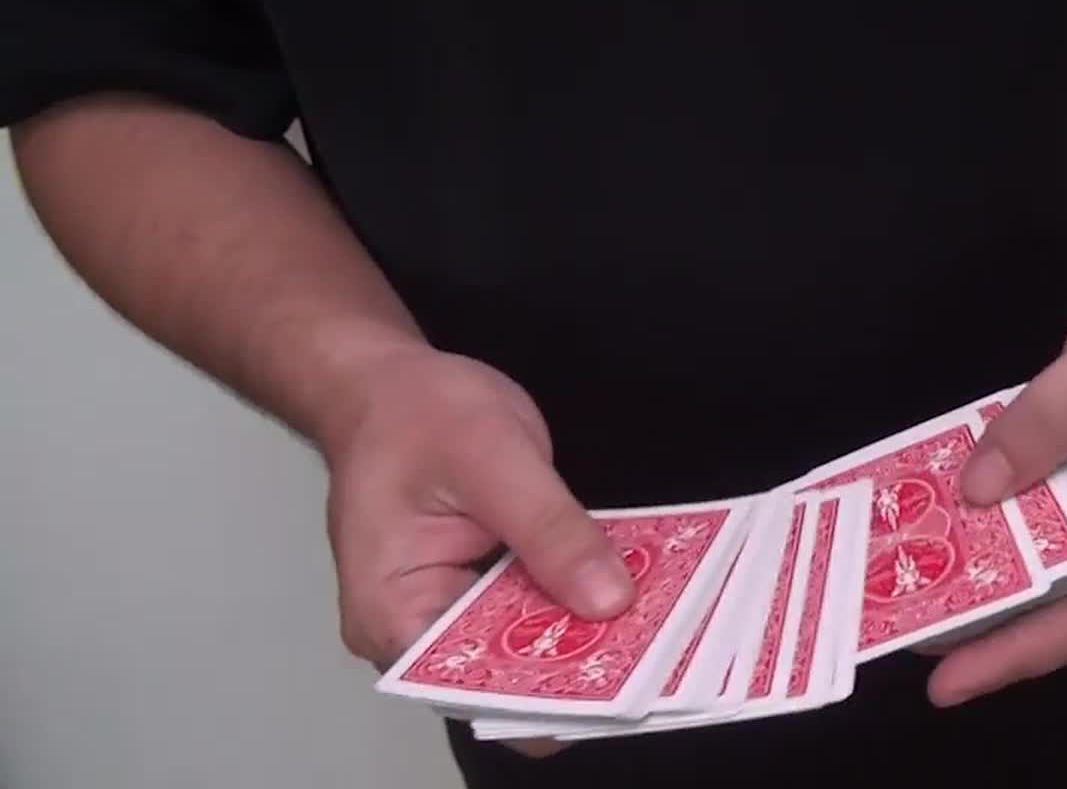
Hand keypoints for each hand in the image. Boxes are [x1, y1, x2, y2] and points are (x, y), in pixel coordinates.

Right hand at [319, 346, 631, 757]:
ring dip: (592, 628)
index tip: (627, 677)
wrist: (390, 384)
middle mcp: (419, 632)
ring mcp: (454, 612)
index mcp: (392, 615)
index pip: (476, 686)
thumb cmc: (414, 414)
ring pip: (531, 641)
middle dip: (585, 658)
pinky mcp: (486, 589)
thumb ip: (549, 530)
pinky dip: (582, 596)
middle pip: (509, 672)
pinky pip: (539, 605)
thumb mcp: (492, 458)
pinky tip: (642, 589)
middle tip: (669, 645)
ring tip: (670, 621)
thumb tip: (609, 601)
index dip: (553, 690)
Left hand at [928, 294, 1066, 705]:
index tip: (946, 682)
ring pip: (1023, 573)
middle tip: (891, 633)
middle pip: (1044, 608)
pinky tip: (922, 528)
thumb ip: (1052, 415)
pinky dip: (970, 531)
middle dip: (970, 626)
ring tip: (889, 593)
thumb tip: (977, 486)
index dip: (1014, 653)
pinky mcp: (1064, 503)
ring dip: (961, 581)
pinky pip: (1014, 528)